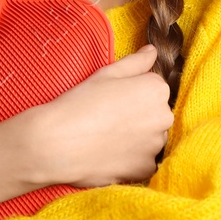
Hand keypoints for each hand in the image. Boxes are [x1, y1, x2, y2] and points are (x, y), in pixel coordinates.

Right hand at [23, 44, 173, 188]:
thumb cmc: (80, 103)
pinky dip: (130, 160)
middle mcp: (163, 117)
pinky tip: (109, 154)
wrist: (57, 143)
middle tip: (108, 120)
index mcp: (156, 90)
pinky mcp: (145, 169)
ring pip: (151, 140)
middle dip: (139, 117)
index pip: (155, 90)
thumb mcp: (106, 74)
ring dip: (136, 140)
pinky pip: (143, 162)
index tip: (113, 101)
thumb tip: (153, 51)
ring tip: (108, 139)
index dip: (132, 95)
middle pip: (156, 115)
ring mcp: (155, 145)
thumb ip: (136, 62)